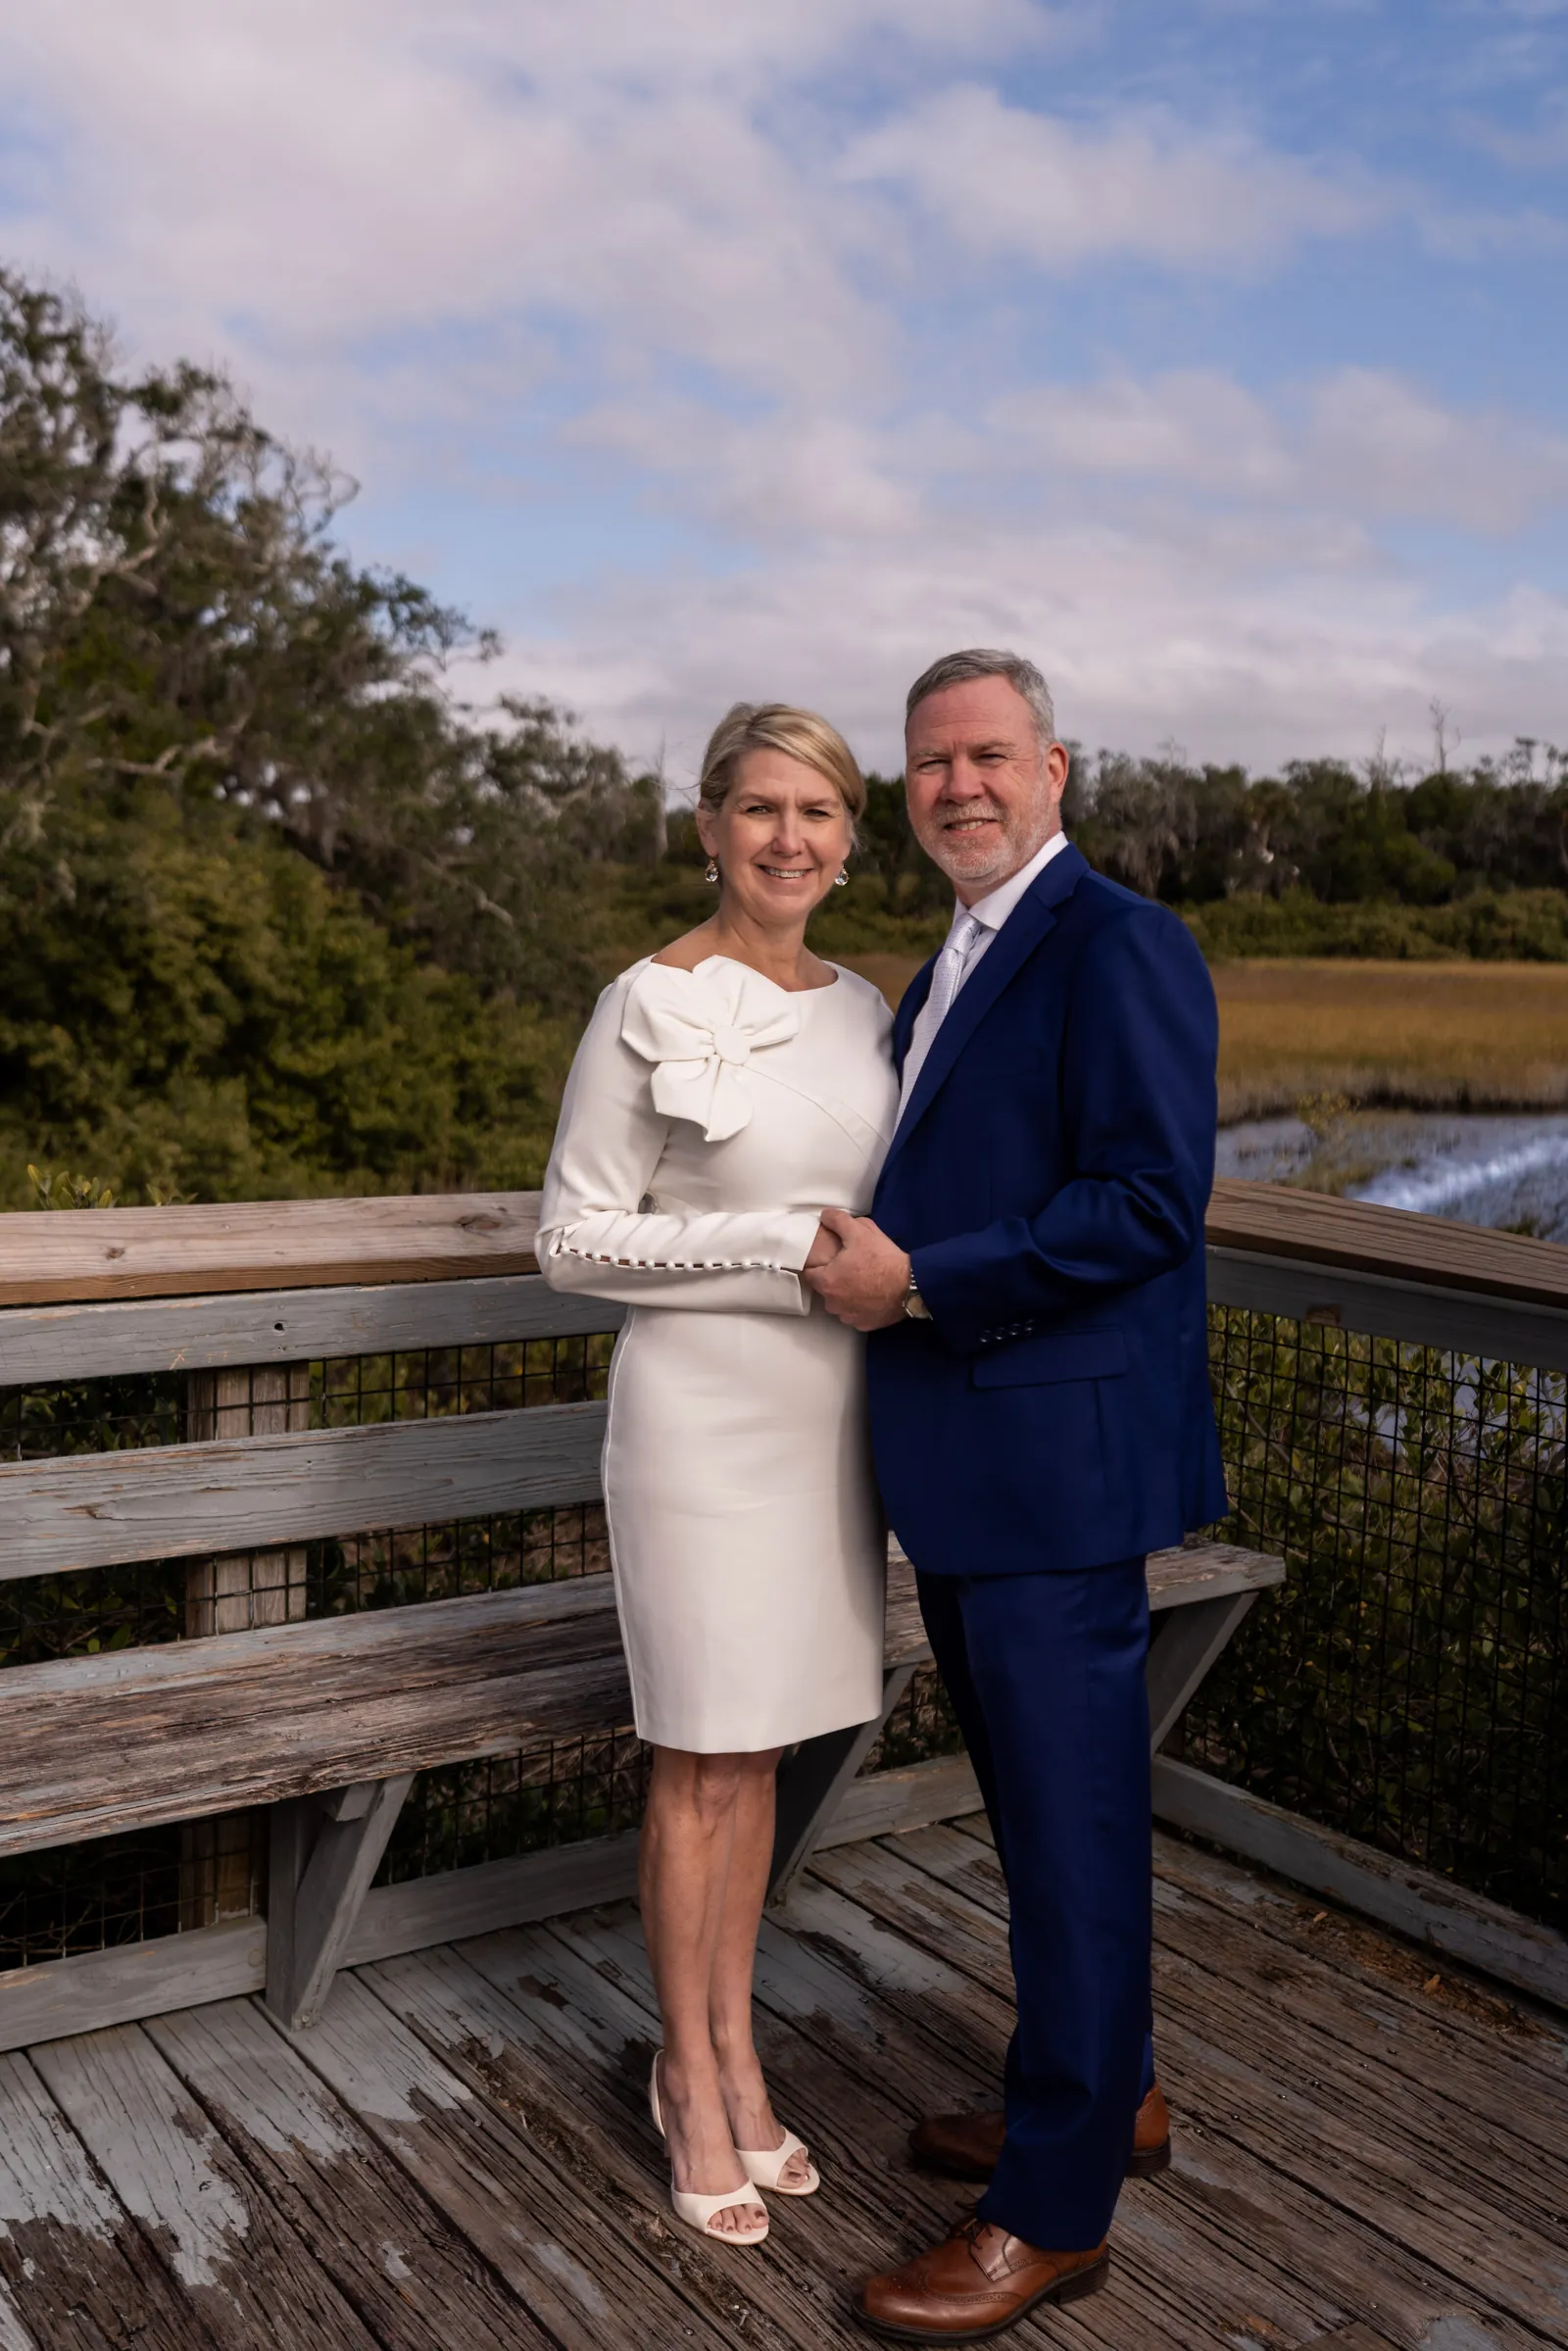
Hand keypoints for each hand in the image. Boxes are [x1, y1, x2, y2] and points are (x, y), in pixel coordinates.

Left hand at [803, 1208, 911, 1330]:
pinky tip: (872, 1295)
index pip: (809, 1273)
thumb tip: (825, 1216)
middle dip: (834, 1278)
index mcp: (826, 1281)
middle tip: (852, 1266)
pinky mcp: (863, 1325)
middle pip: (825, 1288)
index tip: (831, 1259)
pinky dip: (860, 1306)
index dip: (818, 1264)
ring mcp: (848, 1317)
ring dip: (846, 1294)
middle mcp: (833, 1303)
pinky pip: (855, 1314)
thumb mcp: (860, 1231)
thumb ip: (838, 1221)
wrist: (911, 1286)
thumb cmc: (882, 1259)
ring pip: (840, 1303)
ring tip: (863, 1281)